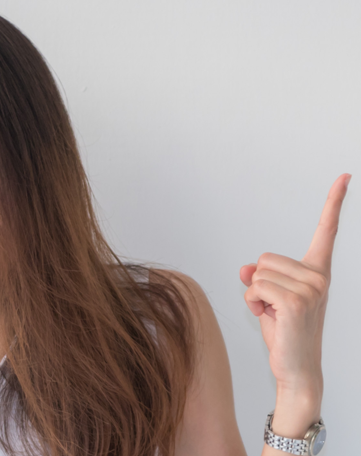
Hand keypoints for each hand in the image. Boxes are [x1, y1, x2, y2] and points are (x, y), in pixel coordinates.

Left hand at [239, 173, 350, 393]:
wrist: (296, 368)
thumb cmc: (284, 332)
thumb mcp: (268, 298)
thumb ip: (259, 277)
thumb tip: (246, 269)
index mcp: (317, 271)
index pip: (326, 231)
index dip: (334, 202)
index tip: (345, 176)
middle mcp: (319, 276)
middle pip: (264, 258)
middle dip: (259, 282)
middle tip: (274, 307)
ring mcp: (311, 289)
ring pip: (257, 274)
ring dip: (255, 295)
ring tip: (273, 314)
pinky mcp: (296, 302)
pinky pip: (255, 288)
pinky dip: (252, 303)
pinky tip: (268, 318)